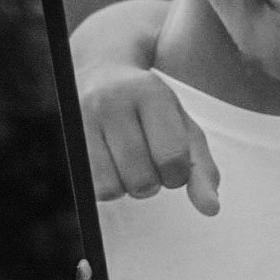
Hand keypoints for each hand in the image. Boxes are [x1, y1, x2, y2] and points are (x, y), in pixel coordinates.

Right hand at [72, 0, 219, 215]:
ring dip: (127, 187)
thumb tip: (211, 209)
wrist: (101, 70)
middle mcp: (113, 101)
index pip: (172, 158)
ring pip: (114, 188)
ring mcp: (84, 119)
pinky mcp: (68, 137)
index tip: (173, 164)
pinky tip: (111, 165)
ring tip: (129, 163)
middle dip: (152, 182)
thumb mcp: (183, 127)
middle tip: (149, 161)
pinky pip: (92, 189)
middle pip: (142, 179)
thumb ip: (202, 168)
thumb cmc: (150, 107)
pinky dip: (108, 188)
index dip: (177, 175)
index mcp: (151, 93)